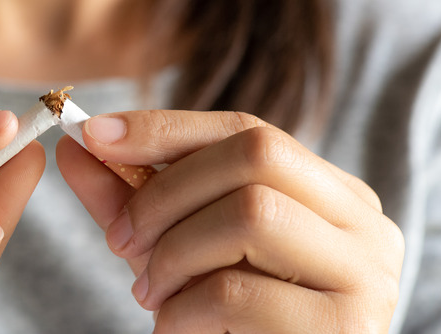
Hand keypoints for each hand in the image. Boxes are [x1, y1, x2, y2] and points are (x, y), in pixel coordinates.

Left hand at [56, 110, 403, 332]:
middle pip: (256, 155)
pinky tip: (175, 328)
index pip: (247, 128)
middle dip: (166, 191)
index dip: (165, 127)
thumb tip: (74, 147)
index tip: (95, 134)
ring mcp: (366, 273)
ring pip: (251, 214)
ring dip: (174, 253)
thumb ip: (133, 198)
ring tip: (151, 294)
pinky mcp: (346, 328)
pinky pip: (240, 292)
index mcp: (330, 192)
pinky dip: (184, 309)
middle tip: (120, 239)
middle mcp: (361, 222)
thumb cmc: (226, 318)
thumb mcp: (179, 245)